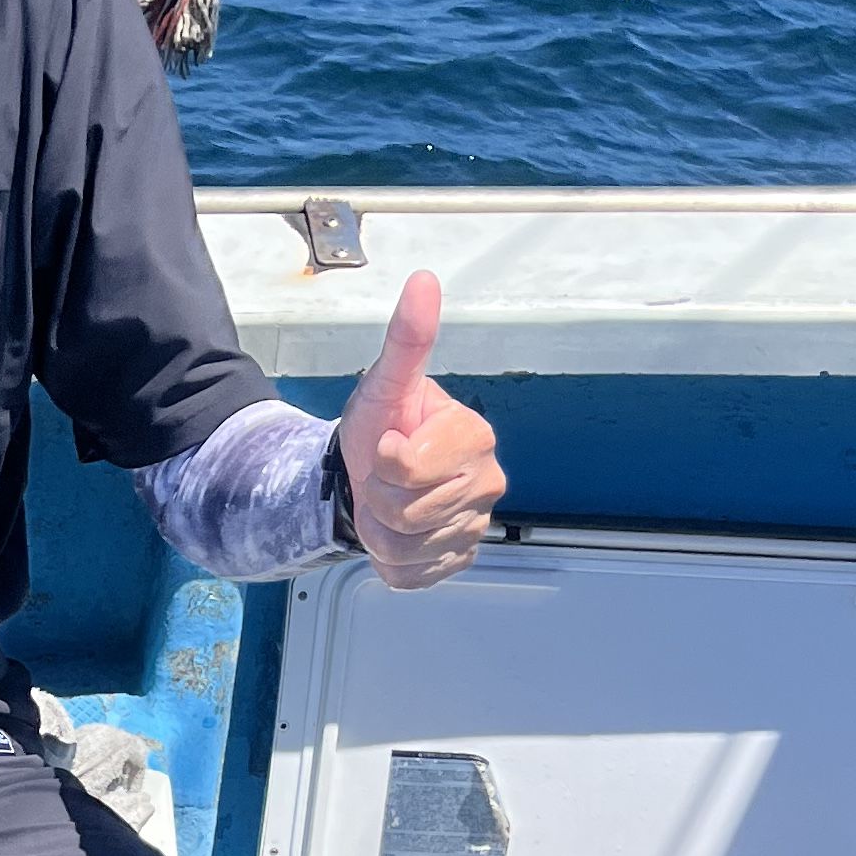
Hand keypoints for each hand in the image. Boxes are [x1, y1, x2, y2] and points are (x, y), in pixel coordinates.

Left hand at [337, 270, 503, 588]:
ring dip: (379, 530)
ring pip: (407, 547)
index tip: (387, 445)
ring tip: (386, 502)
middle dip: (379, 496)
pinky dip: (391, 559)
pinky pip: (412, 574)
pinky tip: (397, 532)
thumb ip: (406, 339)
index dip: (385, 461)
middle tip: (382, 477)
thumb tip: (423, 281)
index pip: (412, 468)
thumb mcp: (385, 384)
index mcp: (475, 436)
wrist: (368, 475)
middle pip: (407, 512)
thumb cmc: (382, 427)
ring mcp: (475, 525)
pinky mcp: (458, 559)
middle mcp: (487, 482)